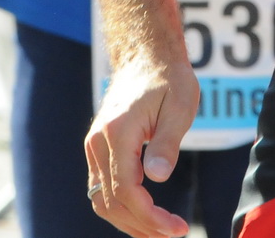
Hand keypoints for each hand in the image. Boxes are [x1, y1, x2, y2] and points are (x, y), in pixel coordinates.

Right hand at [85, 57, 199, 237]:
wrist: (146, 56)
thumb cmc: (168, 79)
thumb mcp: (180, 107)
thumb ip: (167, 143)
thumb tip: (157, 178)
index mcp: (118, 131)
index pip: (127, 190)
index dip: (150, 217)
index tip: (177, 228)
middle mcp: (98, 141)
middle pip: (110, 201)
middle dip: (142, 226)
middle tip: (174, 233)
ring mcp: (94, 145)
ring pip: (101, 199)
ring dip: (129, 222)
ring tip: (160, 232)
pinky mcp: (97, 147)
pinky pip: (101, 187)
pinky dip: (120, 207)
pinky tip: (144, 215)